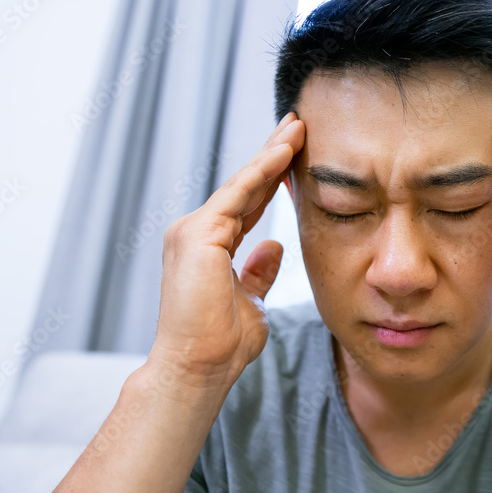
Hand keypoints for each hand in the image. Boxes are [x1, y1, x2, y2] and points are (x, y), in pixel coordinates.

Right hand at [150, 112, 304, 388]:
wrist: (198, 369)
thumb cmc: (221, 346)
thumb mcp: (250, 302)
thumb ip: (258, 272)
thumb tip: (274, 246)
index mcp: (208, 248)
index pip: (247, 204)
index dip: (271, 178)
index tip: (294, 153)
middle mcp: (196, 233)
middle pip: (244, 186)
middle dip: (273, 154)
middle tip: (297, 123)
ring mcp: (193, 231)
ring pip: (242, 184)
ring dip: (272, 153)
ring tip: (298, 126)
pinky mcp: (198, 235)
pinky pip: (238, 194)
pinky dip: (263, 171)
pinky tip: (285, 151)